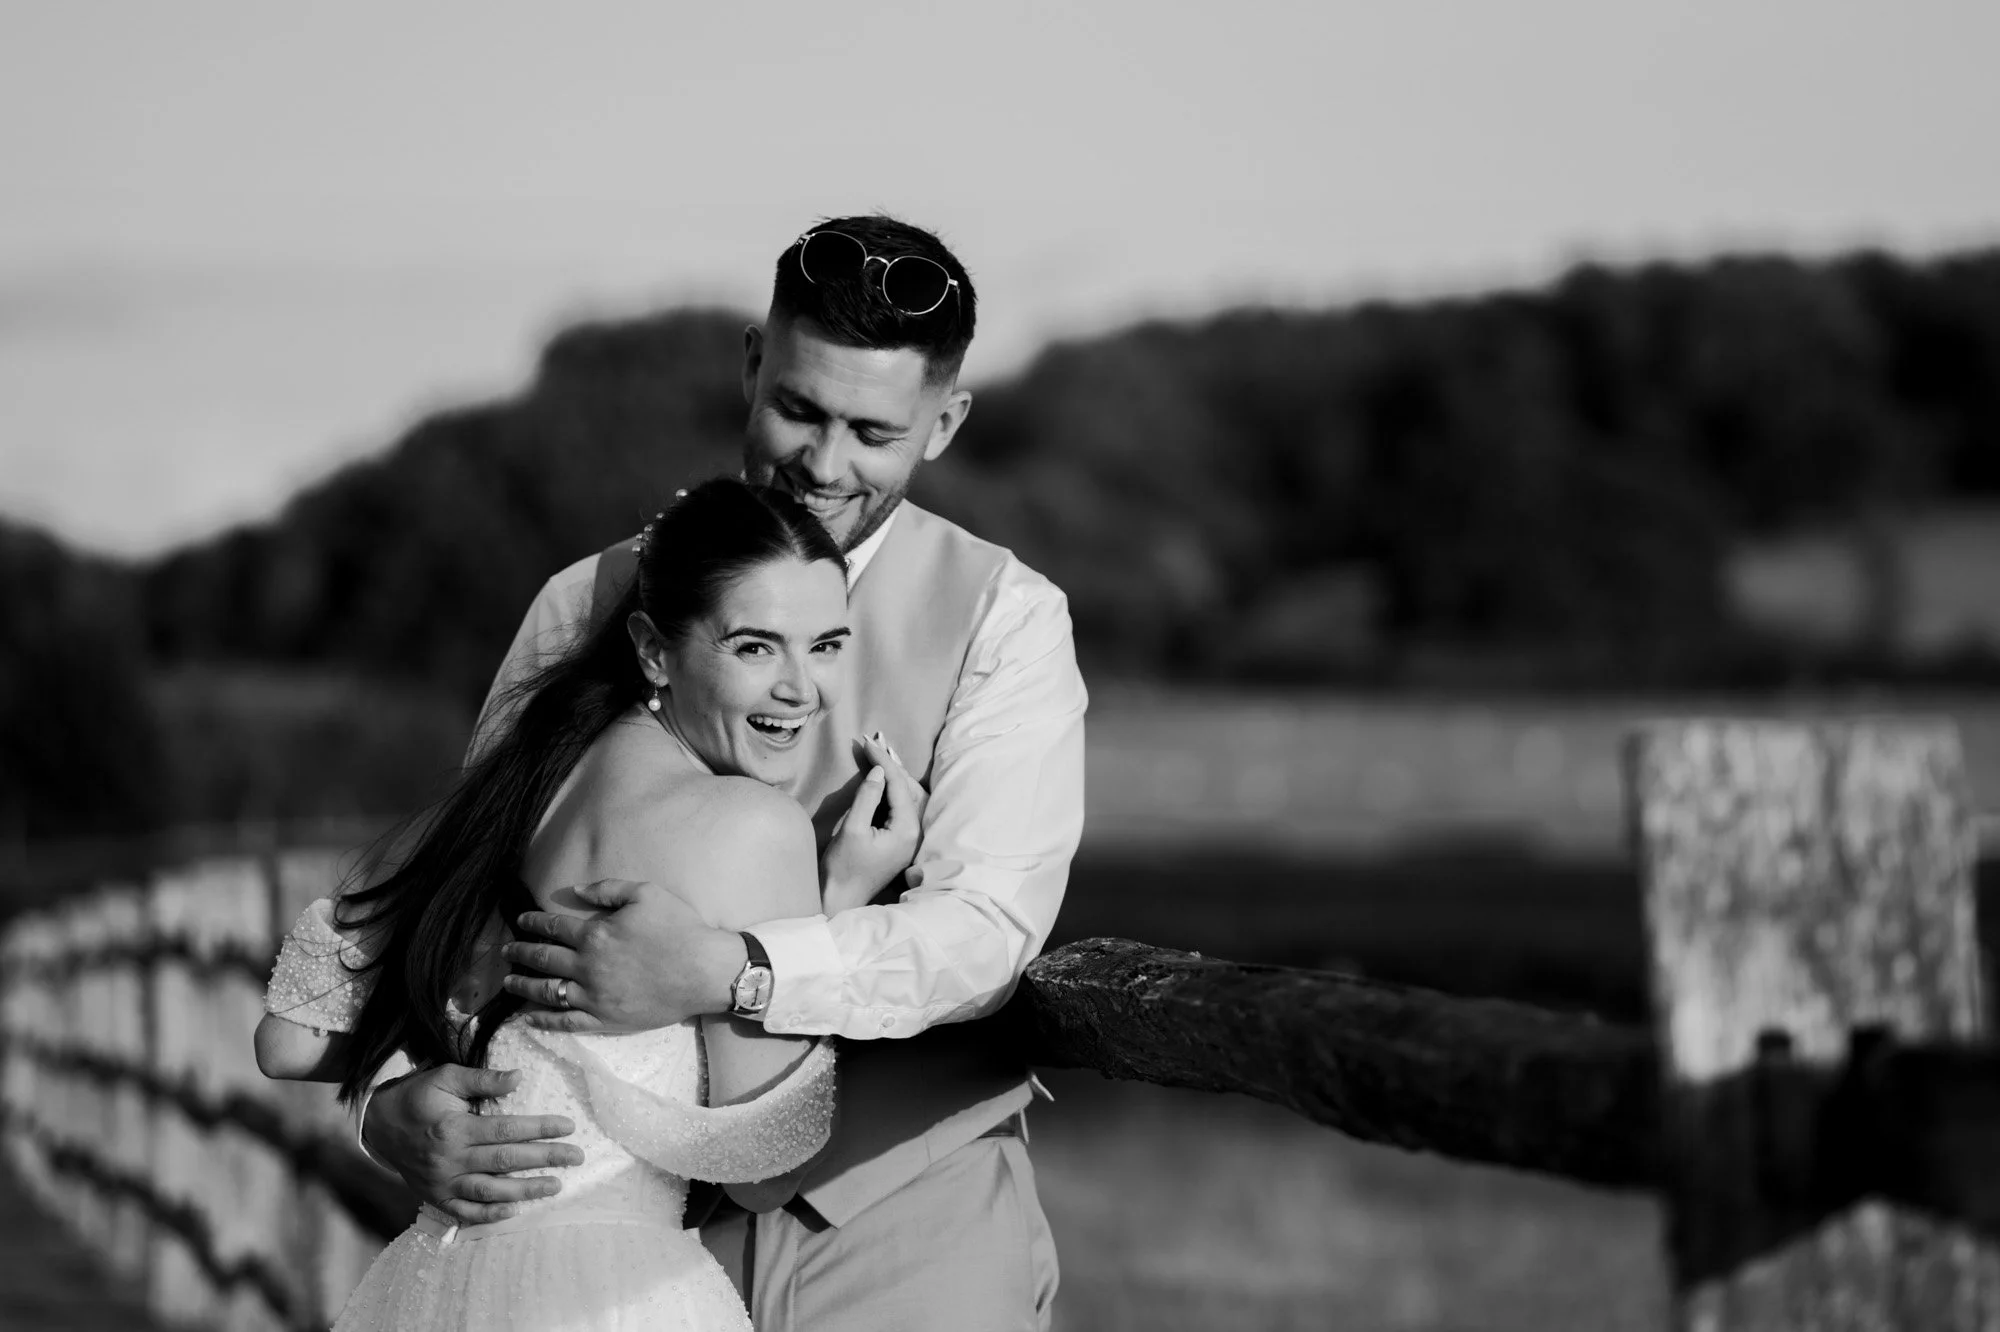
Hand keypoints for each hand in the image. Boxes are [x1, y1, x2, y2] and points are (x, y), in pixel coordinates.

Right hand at [362, 1064, 581, 1224]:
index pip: (507, 1129)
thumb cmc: (417, 1096)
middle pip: (505, 1160)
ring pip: (489, 1191)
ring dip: (525, 1190)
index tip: (568, 1126)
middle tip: (576, 1157)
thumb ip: (482, 1080)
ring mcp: (441, 1182)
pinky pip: (464, 1212)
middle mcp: (449, 1158)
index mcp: (454, 1127)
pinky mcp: (434, 1197)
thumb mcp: (446, 1077)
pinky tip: (514, 1211)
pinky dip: (488, 1215)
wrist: (378, 1125)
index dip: (540, 1128)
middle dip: (545, 1159)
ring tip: (555, 1185)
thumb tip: (519, 1077)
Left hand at [502, 879, 743, 1033]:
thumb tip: (576, 892)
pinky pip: (567, 1022)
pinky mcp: (606, 1019)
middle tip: (505, 951)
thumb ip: (608, 889)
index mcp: (596, 934)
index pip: (553, 927)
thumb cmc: (679, 928)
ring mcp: (594, 997)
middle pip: (543, 959)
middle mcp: (587, 967)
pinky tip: (530, 1018)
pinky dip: (545, 1021)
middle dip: (520, 952)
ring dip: (523, 986)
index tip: (520, 921)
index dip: (533, 923)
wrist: (705, 971)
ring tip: (509, 982)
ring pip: (548, 992)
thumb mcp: (647, 893)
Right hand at [822, 732, 925, 913]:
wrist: (841, 899)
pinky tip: (879, 780)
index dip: (884, 760)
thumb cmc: (844, 867)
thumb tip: (878, 771)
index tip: (867, 742)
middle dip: (891, 764)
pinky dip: (891, 791)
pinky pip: (901, 808)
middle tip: (872, 743)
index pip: (900, 785)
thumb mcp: (853, 829)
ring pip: (907, 797)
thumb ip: (868, 797)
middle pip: (908, 789)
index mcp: (907, 829)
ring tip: (876, 754)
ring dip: (893, 776)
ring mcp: (910, 839)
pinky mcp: (901, 842)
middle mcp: (915, 833)